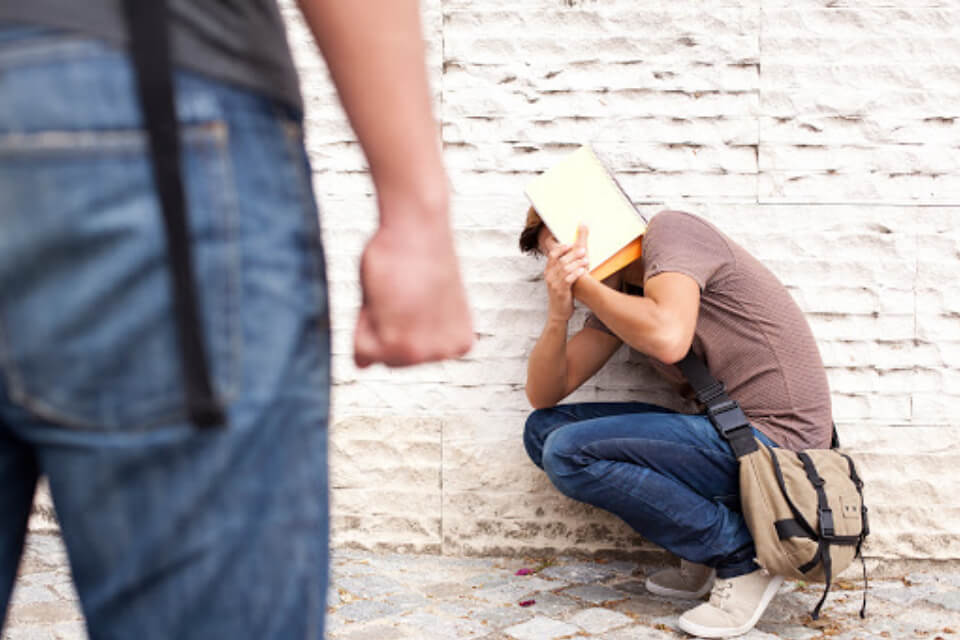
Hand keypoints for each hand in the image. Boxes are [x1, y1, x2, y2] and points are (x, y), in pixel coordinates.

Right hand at [354, 223, 472, 366]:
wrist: (418, 227)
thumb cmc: (412, 255)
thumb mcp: (410, 301)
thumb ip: (394, 332)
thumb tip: (363, 365)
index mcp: (458, 342)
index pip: (408, 353)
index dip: (397, 319)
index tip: (410, 291)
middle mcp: (447, 352)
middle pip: (390, 359)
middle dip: (381, 325)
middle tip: (396, 288)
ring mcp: (424, 353)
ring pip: (373, 355)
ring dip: (371, 322)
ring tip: (391, 291)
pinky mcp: (400, 345)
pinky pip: (361, 351)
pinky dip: (360, 322)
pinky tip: (383, 296)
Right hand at [543, 225, 589, 321]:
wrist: (558, 312)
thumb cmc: (561, 294)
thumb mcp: (558, 280)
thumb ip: (561, 269)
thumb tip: (570, 257)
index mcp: (548, 272)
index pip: (552, 256)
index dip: (561, 248)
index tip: (570, 244)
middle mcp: (549, 276)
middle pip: (561, 261)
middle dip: (573, 254)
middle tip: (583, 250)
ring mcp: (554, 284)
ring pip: (565, 269)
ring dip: (577, 263)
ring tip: (586, 260)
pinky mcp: (560, 291)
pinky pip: (568, 279)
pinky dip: (576, 273)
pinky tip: (583, 270)